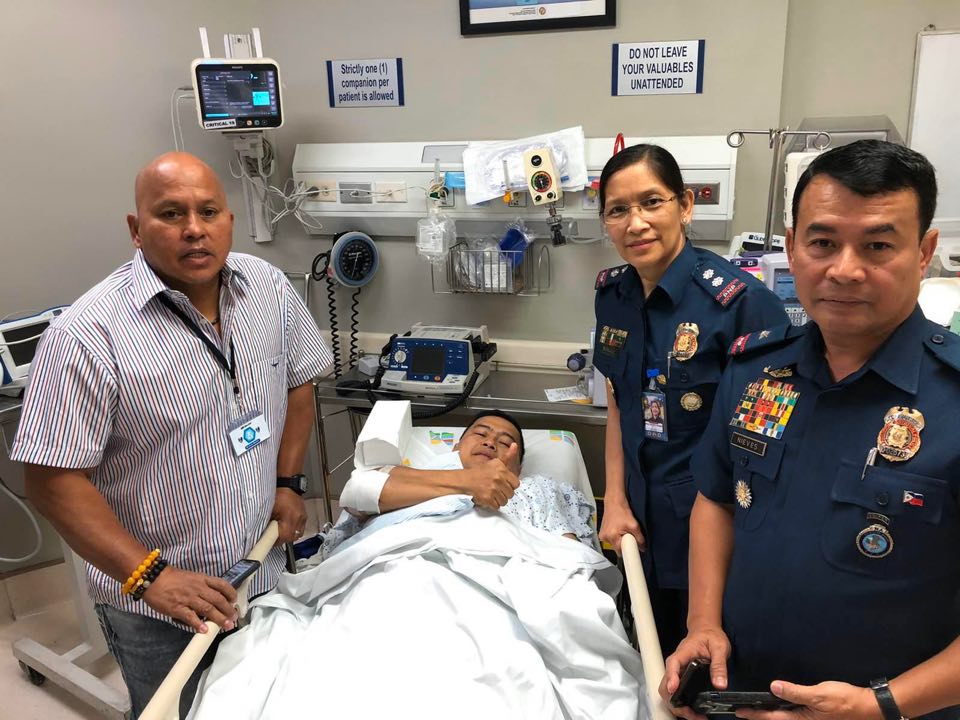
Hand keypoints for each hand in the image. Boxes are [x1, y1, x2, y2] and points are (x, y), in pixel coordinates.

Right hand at [142, 565, 237, 632]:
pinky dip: (198, 624)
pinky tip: (204, 630)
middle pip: (218, 599)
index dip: (231, 593)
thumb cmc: (172, 578)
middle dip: (228, 610)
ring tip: (226, 625)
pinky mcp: (177, 608)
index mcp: (202, 579)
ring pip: (208, 609)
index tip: (235, 601)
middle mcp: (198, 588)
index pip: (221, 584)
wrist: (153, 578)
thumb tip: (214, 597)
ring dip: (219, 618)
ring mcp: (188, 598)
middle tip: (234, 618)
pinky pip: (190, 617)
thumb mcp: (192, 577)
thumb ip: (203, 586)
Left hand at [271, 488, 306, 543]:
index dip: (276, 541)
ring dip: (289, 534)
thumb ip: (267, 522)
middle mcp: (298, 518)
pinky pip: (300, 528)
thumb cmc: (279, 493)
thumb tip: (263, 532)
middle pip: (292, 537)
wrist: (288, 484)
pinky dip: (293, 529)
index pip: (284, 537)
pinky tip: (287, 524)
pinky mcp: (304, 515)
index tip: (269, 542)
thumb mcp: (269, 508)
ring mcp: (302, 517)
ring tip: (280, 529)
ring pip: (297, 534)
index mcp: (289, 517)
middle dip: (282, 539)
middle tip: (273, 536)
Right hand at [465, 443, 520, 508]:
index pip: (516, 484)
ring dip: (499, 499)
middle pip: (511, 494)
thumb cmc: (481, 471)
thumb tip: (515, 445)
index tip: (504, 483)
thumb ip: (508, 456)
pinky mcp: (487, 498)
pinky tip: (488, 498)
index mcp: (502, 470)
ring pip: (504, 501)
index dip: (510, 485)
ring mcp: (493, 489)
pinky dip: (493, 504)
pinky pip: (497, 506)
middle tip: (497, 489)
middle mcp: (498, 479)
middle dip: (504, 493)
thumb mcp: (496, 462)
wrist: (466, 479)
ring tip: (492, 493)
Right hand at [598, 496, 643, 553]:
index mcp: (612, 536)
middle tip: (628, 534)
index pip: (621, 553)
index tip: (632, 550)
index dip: (628, 552)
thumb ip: (640, 538)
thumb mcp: (634, 525)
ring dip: (620, 539)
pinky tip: (617, 528)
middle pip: (618, 549)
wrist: (614, 502)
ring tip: (622, 529)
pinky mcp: (602, 533)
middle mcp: (605, 538)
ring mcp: (602, 536)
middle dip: (624, 544)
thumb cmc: (621, 511)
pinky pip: (611, 540)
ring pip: (614, 544)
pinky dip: (615, 536)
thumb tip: (642, 547)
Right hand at [660, 626, 731, 719]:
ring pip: (668, 692)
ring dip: (676, 706)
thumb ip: (719, 666)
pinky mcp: (681, 677)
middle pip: (665, 684)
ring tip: (693, 716)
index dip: (671, 678)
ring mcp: (677, 672)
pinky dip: (680, 704)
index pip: (673, 665)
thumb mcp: (719, 647)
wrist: (706, 630)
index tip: (674, 689)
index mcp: (683, 654)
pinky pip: (676, 693)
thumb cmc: (711, 636)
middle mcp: (676, 664)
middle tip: (689, 713)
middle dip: (673, 701)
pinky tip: (692, 711)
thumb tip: (720, 684)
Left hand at [737, 681, 880, 719]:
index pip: (772, 718)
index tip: (739, 711)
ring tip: (755, 709)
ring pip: (784, 719)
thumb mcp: (818, 695)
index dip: (754, 715)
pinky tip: (778, 706)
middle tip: (742, 711)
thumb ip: (795, 692)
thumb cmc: (845, 701)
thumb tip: (774, 687)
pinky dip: (781, 712)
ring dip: (769, 715)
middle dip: (759, 717)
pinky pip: (792, 716)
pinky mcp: (815, 718)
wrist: (868, 707)